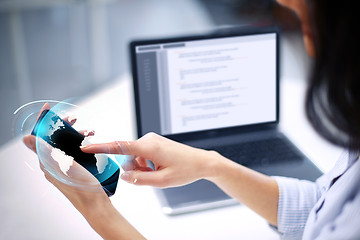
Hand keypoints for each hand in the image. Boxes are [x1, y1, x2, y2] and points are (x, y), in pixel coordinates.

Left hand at [23, 103, 145, 239]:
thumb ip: (45, 151)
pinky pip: (74, 151)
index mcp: (47, 162)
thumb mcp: (63, 165)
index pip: (40, 137)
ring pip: (66, 144)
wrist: (96, 205)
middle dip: (63, 125)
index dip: (43, 121)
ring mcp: (64, 166)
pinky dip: (81, 143)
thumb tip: (25, 139)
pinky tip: (91, 143)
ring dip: (75, 134)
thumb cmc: (81, 187)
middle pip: (54, 138)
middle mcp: (53, 163)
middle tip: (74, 118)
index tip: (48, 108)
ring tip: (89, 131)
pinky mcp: (75, 169)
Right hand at [81, 132, 224, 187]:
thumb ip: (140, 179)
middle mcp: (148, 139)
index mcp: (149, 147)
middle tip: (154, 175)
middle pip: (128, 157)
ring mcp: (151, 140)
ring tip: (160, 171)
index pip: (119, 146)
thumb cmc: (185, 170)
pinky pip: (142, 155)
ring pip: (135, 158)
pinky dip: (146, 164)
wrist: (202, 162)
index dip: (101, 148)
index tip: (86, 147)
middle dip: (135, 170)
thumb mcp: (162, 181)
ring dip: (142, 168)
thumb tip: (124, 175)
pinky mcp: (154, 142)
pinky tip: (161, 167)